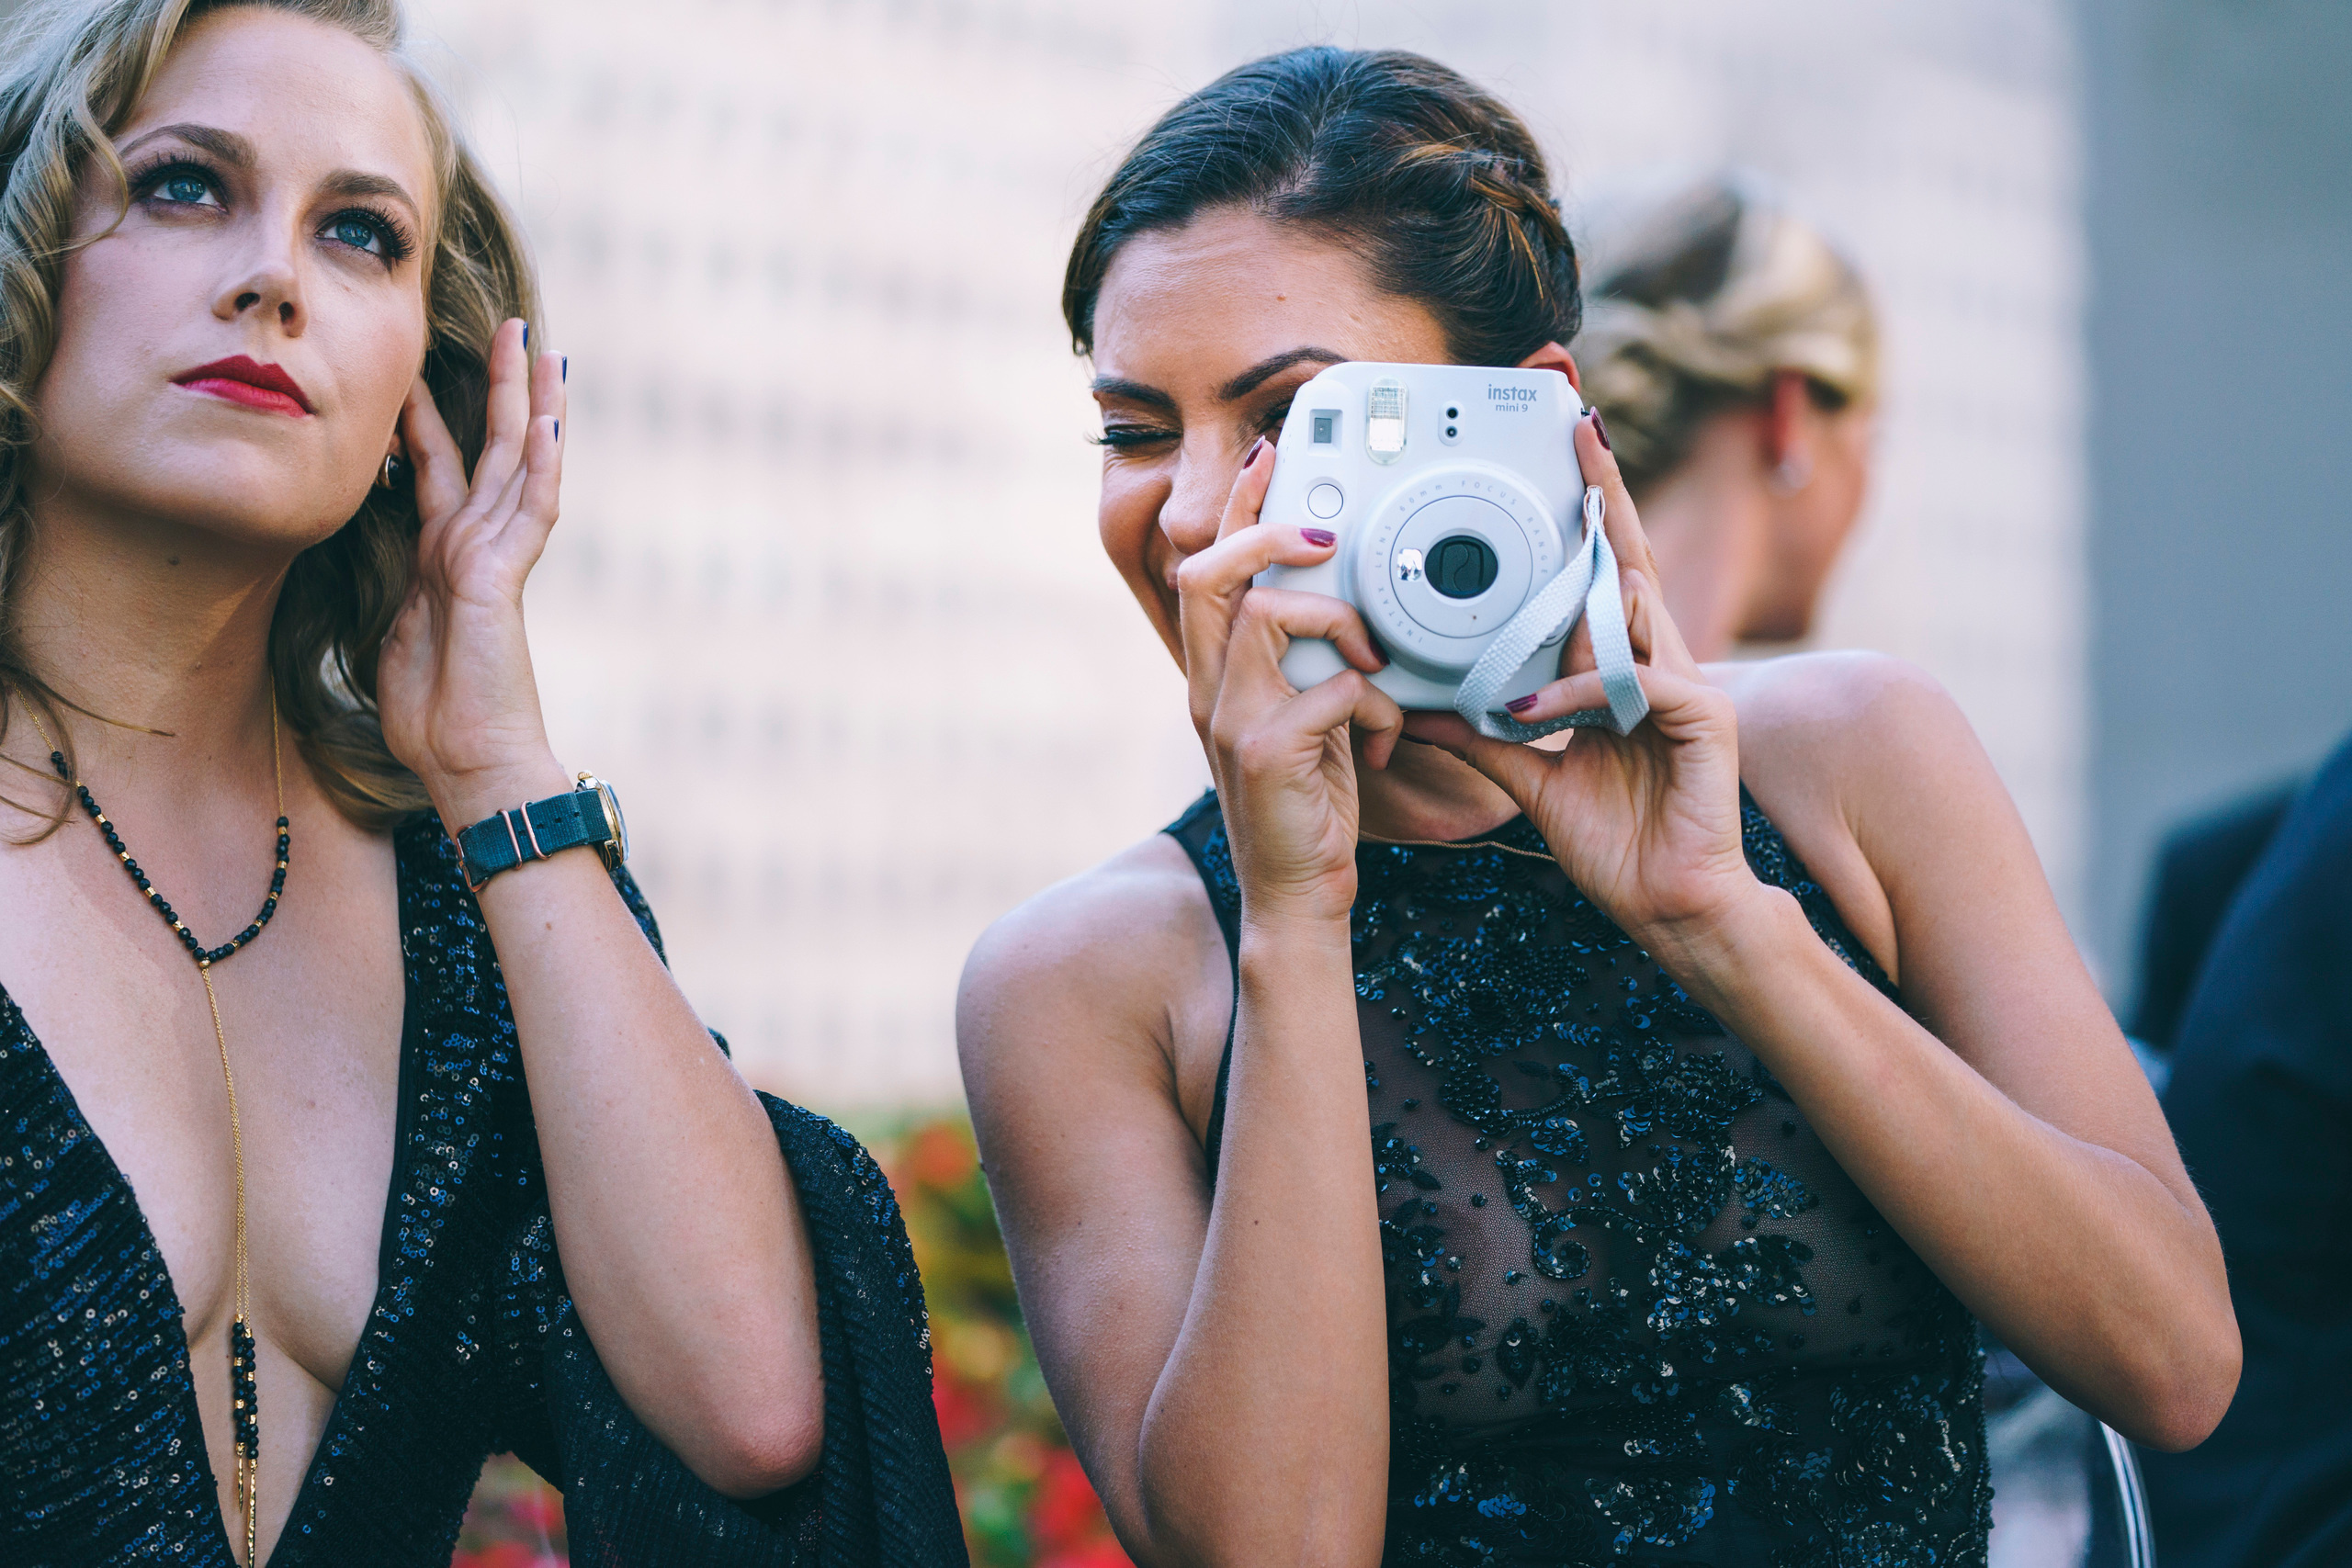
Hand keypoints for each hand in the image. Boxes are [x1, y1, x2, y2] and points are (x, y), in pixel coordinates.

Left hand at [377, 319, 571, 826]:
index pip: (441, 469)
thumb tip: (372, 553)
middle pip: (493, 447)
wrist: (470, 764)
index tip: (426, 369)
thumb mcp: (391, 634)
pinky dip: (541, 466)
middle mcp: (475, 547)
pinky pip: (529, 511)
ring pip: (519, 463)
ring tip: (542, 349)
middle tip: (514, 327)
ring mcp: (494, 559)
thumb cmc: (434, 719)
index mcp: (444, 557)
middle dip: (504, 385)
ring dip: (532, 404)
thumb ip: (393, 585)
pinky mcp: (502, 579)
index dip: (433, 417)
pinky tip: (548, 424)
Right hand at [1182, 442, 1402, 928]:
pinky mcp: (1268, 751)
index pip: (1209, 568)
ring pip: (1272, 614)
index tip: (1271, 457)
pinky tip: (1387, 741)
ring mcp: (1232, 719)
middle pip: (1212, 572)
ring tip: (1376, 661)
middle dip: (1270, 531)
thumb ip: (1309, 662)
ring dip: (1341, 624)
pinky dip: (1377, 707)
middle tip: (1328, 535)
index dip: (1238, 507)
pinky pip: (1333, 687)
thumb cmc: (1309, 804)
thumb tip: (1352, 603)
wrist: (1297, 894)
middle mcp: (1210, 689)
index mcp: (1217, 674)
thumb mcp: (1306, 717)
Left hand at [1403, 415, 1763, 945]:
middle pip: (1627, 562)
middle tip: (1578, 427)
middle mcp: (1655, 664)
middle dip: (1605, 493)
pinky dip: (1579, 692)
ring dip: (1583, 590)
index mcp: (1618, 670)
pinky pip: (1634, 684)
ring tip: (1549, 554)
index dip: (1585, 517)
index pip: (1598, 578)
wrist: (1667, 905)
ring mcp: (1686, 686)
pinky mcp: (1705, 719)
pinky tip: (1538, 707)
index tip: (1560, 456)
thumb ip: (1487, 737)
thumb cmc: (1614, 840)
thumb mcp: (1532, 778)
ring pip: (1632, 610)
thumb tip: (1423, 710)